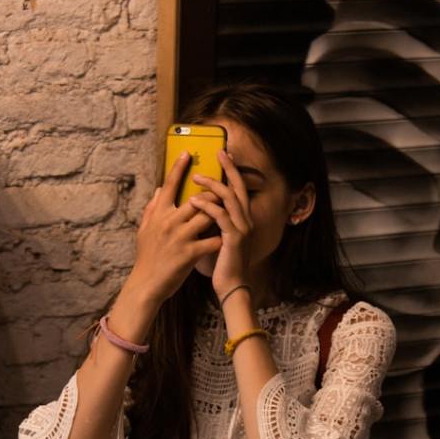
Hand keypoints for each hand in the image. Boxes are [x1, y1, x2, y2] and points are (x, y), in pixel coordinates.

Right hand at [127, 151, 222, 304]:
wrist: (147, 284)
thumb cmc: (147, 257)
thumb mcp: (144, 230)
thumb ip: (152, 208)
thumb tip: (159, 190)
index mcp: (158, 214)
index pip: (170, 185)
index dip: (179, 168)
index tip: (188, 153)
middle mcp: (169, 221)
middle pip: (197, 198)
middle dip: (214, 192)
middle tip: (224, 188)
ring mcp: (180, 237)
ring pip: (208, 216)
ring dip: (221, 212)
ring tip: (229, 210)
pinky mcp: (190, 253)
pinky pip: (212, 240)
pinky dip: (221, 238)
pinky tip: (227, 238)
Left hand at [186, 150, 254, 298]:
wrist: (230, 286)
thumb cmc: (222, 263)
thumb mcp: (218, 237)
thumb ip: (212, 221)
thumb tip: (198, 206)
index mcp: (241, 219)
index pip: (238, 188)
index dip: (232, 171)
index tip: (222, 155)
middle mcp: (245, 220)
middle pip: (238, 187)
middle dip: (228, 169)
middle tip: (218, 153)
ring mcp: (241, 228)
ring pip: (229, 198)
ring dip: (212, 185)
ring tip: (196, 178)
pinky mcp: (234, 238)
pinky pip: (221, 216)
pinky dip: (207, 206)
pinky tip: (193, 200)